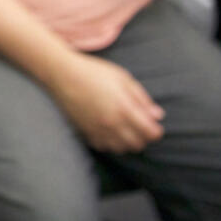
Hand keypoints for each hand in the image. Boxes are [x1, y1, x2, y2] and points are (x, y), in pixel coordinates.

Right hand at [48, 53, 164, 152]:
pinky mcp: (86, 131)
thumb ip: (142, 98)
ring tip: (126, 129)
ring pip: (121, 149)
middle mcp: (112, 123)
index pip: (150, 132)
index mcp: (124, 107)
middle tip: (141, 127)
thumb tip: (157, 115)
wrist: (63, 74)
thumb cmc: (94, 72)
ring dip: (128, 142)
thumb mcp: (123, 78)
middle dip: (144, 137)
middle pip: (137, 144)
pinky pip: (104, 147)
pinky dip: (111, 143)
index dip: (156, 131)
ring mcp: (98, 129)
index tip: (155, 125)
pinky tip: (110, 131)